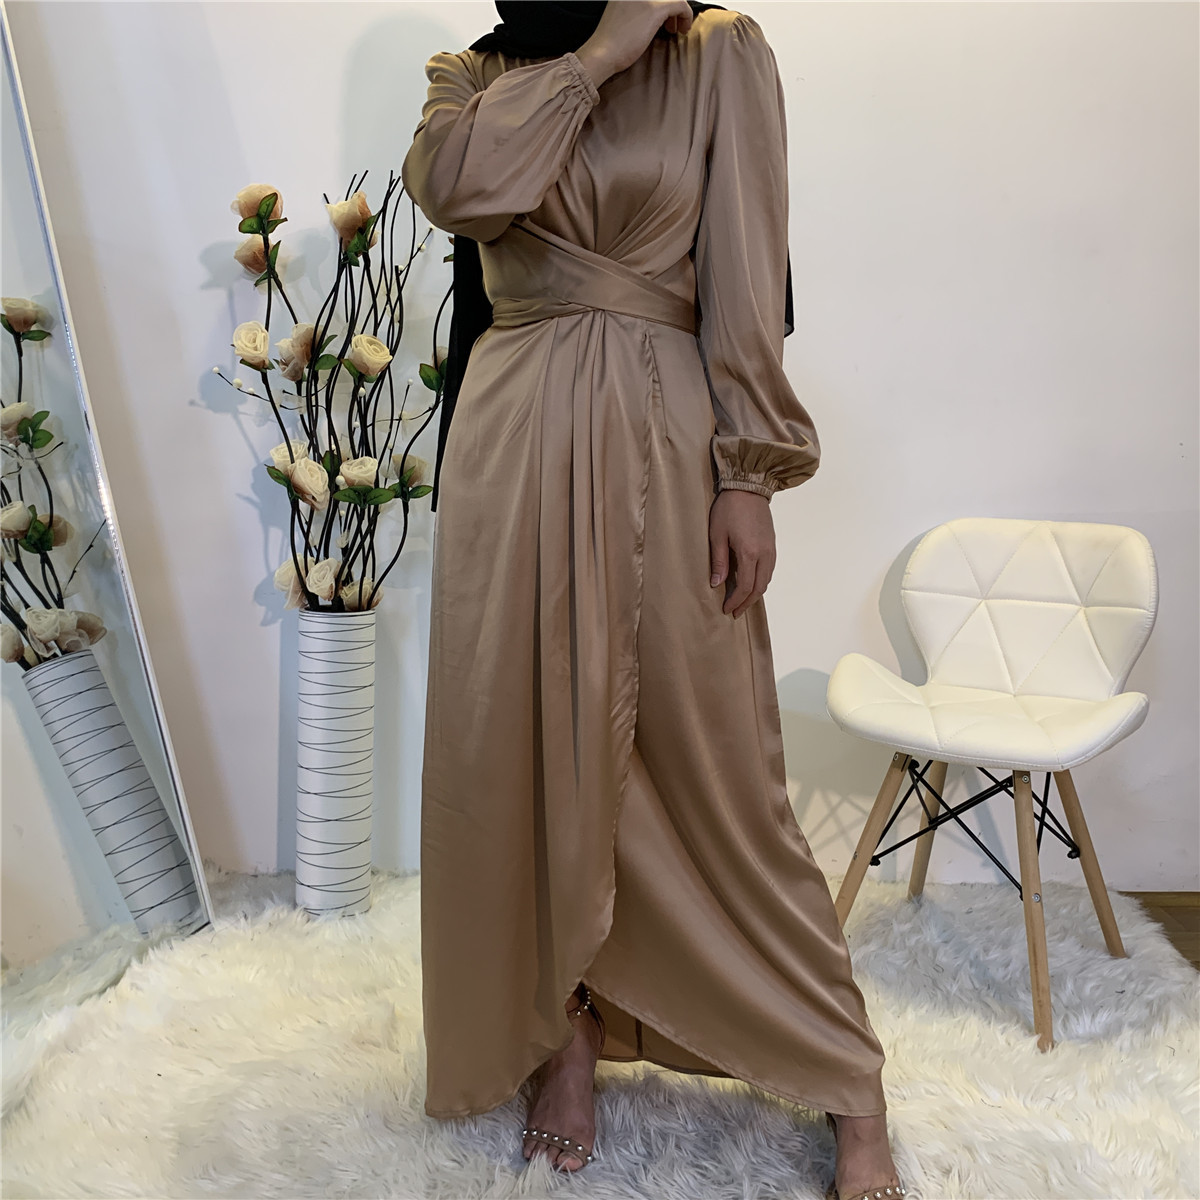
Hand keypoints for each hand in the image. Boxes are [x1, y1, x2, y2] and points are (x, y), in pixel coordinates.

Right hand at [575, 1, 694, 86]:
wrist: (602, 53)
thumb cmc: (610, 44)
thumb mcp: (622, 17)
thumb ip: (636, 10)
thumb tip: (652, 15)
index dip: (663, 4)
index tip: (666, 17)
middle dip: (672, 8)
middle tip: (672, 23)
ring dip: (678, 12)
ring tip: (675, 28)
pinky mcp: (654, 9)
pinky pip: (680, 4)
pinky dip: (685, 16)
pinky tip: (682, 29)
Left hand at [709, 490, 776, 618]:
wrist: (748, 487)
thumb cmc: (729, 509)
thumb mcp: (717, 535)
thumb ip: (719, 561)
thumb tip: (716, 584)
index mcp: (749, 553)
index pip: (745, 587)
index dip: (736, 601)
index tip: (727, 609)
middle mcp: (764, 554)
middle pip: (759, 588)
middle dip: (747, 602)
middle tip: (735, 612)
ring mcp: (771, 549)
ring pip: (767, 580)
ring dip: (755, 593)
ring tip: (743, 601)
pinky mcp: (772, 544)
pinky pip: (769, 569)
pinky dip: (761, 581)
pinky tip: (752, 583)